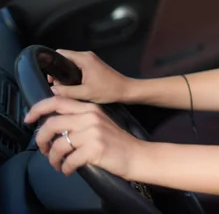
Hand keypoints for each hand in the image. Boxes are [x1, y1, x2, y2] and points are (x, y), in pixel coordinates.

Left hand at [24, 96, 144, 177]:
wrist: (137, 155)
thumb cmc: (117, 142)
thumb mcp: (99, 123)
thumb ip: (79, 120)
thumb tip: (53, 126)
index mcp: (90, 109)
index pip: (58, 101)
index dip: (38, 108)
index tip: (28, 119)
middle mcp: (90, 117)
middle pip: (52, 123)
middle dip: (41, 139)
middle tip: (44, 150)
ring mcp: (93, 133)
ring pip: (58, 144)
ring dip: (53, 159)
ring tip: (57, 164)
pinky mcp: (95, 149)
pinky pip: (68, 160)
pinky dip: (65, 168)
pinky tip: (69, 170)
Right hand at [49, 50, 132, 103]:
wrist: (126, 90)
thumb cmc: (109, 90)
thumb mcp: (85, 93)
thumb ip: (66, 92)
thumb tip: (51, 90)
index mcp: (84, 58)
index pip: (60, 53)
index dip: (52, 63)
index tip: (49, 77)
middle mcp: (87, 56)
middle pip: (64, 59)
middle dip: (58, 72)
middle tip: (57, 86)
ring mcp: (91, 60)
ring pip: (71, 64)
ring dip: (66, 75)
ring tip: (65, 88)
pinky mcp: (93, 66)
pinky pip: (77, 67)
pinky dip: (73, 75)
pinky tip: (73, 87)